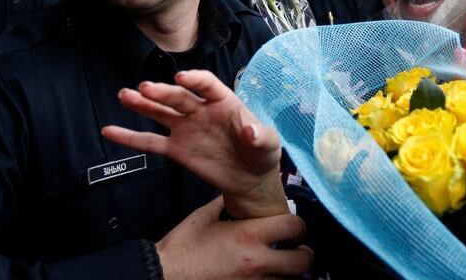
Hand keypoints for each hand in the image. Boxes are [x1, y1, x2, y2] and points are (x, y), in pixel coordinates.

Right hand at [102, 69, 286, 217]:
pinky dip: (130, 137)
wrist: (250, 178)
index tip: (182, 77)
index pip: (207, 84)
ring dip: (142, 104)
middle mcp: (200, 111)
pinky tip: (110, 131)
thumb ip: (259, 136)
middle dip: (163, 92)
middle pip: (179, 97)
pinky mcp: (177, 150)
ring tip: (124, 95)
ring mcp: (186, 128)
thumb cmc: (262, 152)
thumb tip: (251, 130)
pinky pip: (151, 142)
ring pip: (160, 113)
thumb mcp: (268, 144)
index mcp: (224, 102)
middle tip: (145, 88)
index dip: (196, 80)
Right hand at [157, 195, 312, 279]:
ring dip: (290, 272)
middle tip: (295, 249)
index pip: (294, 226)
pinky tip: (267, 276)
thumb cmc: (183, 246)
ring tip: (281, 265)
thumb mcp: (205, 216)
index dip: (297, 224)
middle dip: (303, 253)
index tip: (291, 225)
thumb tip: (242, 194)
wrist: (162, 275)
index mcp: (249, 235)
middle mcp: (257, 262)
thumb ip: (229, 203)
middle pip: (303, 260)